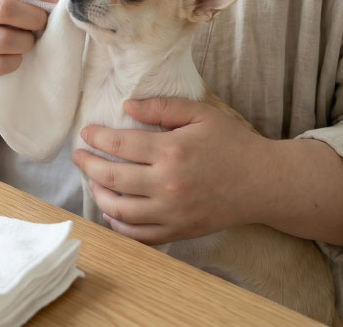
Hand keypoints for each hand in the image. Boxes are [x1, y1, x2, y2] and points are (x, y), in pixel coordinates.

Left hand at [70, 97, 270, 244]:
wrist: (264, 183)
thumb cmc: (233, 144)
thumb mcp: (201, 114)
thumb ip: (162, 107)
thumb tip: (127, 107)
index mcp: (172, 152)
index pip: (119, 145)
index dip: (96, 138)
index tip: (85, 133)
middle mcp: (167, 185)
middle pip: (111, 178)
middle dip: (87, 165)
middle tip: (78, 156)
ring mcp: (172, 213)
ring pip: (119, 210)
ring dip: (98, 195)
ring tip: (92, 182)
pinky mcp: (178, 231)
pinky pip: (139, 235)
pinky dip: (119, 225)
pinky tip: (112, 211)